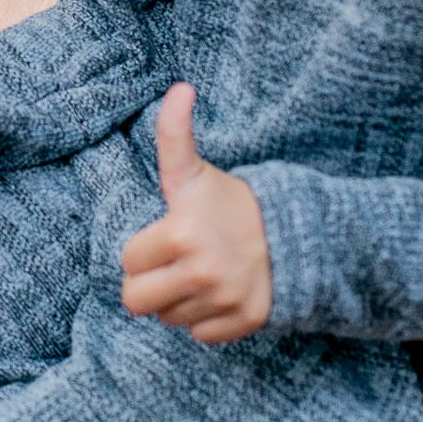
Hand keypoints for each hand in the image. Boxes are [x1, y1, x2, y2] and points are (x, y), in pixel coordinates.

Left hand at [121, 84, 270, 342]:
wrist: (294, 232)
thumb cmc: (231, 202)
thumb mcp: (194, 171)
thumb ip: (174, 133)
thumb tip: (180, 87)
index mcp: (180, 234)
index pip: (128, 263)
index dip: (142, 251)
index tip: (163, 239)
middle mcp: (201, 272)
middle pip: (137, 302)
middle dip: (148, 286)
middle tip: (169, 267)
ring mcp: (224, 300)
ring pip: (169, 319)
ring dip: (177, 301)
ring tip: (198, 275)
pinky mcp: (244, 322)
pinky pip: (200, 336)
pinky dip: (205, 319)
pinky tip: (217, 293)